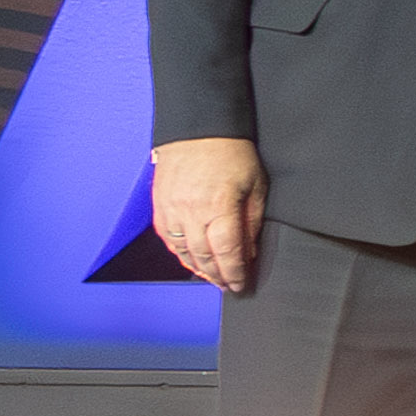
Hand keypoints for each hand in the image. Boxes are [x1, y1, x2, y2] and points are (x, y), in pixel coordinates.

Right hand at [150, 137, 264, 292]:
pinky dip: (180, 253)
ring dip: (198, 269)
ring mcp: (172, 210)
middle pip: (204, 257)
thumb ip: (251, 222)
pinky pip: (168, 239)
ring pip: (183, 251)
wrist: (198, 129)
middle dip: (218, 276)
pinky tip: (191, 259)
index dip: (235, 274)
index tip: (242, 286)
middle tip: (229, 287)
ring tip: (212, 278)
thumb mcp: (255, 186)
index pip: (227, 253)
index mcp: (219, 207)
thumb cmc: (231, 153)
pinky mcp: (160, 205)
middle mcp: (191, 212)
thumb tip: (248, 252)